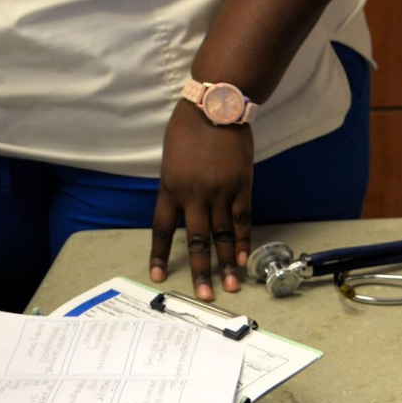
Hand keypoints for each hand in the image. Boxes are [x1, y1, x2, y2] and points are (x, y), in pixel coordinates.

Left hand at [150, 98, 253, 299]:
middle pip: (195, 239)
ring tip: (230, 286)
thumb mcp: (171, 158)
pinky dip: (243, 241)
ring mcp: (219, 192)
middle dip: (199, 269)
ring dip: (226, 263)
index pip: (161, 228)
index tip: (157, 276)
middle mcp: (193, 194)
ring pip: (222, 235)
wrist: (215, 106)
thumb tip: (179, 210)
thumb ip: (175, 186)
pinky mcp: (241, 187)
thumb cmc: (188, 129)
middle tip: (203, 295)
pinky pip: (242, 220)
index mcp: (169, 187)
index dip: (159, 254)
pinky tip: (244, 260)